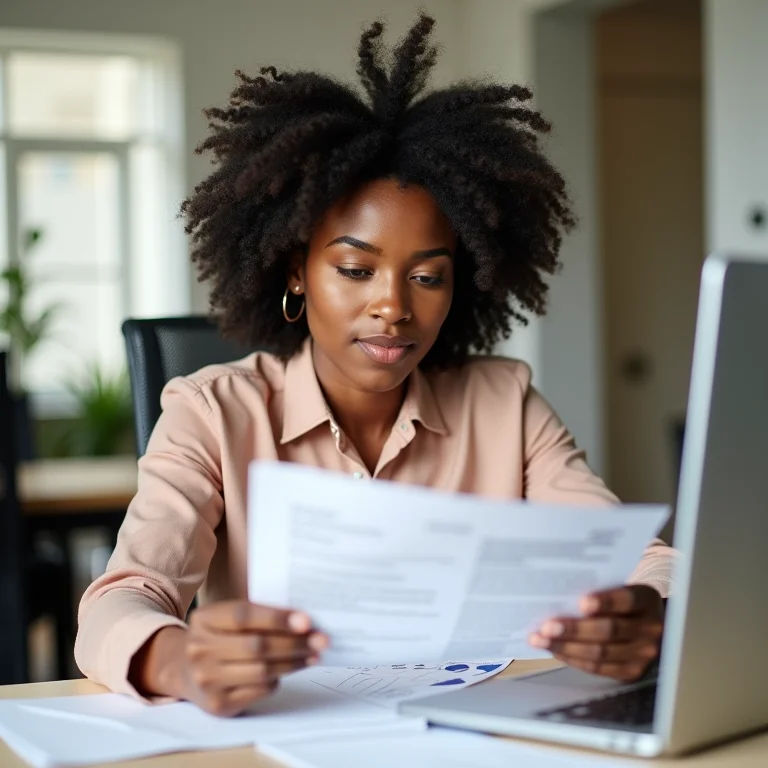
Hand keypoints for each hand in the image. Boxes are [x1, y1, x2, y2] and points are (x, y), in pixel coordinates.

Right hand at [133, 600, 326, 716]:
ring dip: (293, 662)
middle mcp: (200, 649)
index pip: (243, 616)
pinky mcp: (218, 704)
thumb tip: (304, 622)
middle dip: (295, 643)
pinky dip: (277, 679)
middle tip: (321, 640)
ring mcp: (207, 679)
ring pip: (261, 670)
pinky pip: (259, 690)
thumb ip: (260, 615)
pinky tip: (288, 670)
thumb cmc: (219, 636)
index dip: (277, 618)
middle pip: (256, 646)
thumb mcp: (228, 617)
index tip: (306, 620)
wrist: (183, 668)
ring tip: (312, 655)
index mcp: (204, 619)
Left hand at [528, 585, 663, 681]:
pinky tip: (555, 650)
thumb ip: (598, 592)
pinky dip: (573, 659)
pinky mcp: (631, 672)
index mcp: (646, 600)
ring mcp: (643, 654)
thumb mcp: (618, 588)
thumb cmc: (621, 601)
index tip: (581, 602)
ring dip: (566, 647)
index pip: (627, 600)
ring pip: (601, 653)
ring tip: (540, 640)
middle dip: (574, 630)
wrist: (647, 623)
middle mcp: (650, 629)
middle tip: (547, 626)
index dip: (605, 602)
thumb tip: (558, 598)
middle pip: (610, 630)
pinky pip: (598, 668)